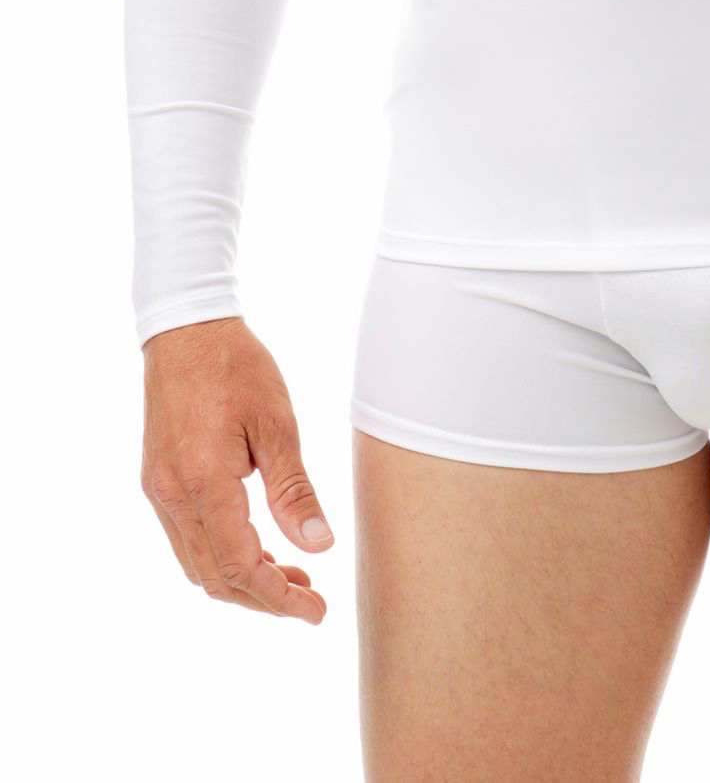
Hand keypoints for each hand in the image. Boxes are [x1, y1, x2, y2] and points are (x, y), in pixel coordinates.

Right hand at [140, 316, 334, 621]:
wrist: (186, 329)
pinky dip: (221, 557)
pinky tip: (256, 547)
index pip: (241, 566)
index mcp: (205, 483)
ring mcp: (159, 492)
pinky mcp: (157, 482)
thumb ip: (294, 490)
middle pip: (215, 578)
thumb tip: (319, 546)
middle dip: (263, 599)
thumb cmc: (236, 367)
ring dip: (242, 581)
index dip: (278, 597)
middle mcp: (173, 496)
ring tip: (291, 577)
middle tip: (311, 600)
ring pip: (197, 565)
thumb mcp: (277, 424)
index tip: (315, 611)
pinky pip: (186, 540)